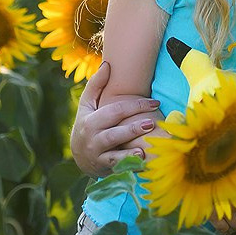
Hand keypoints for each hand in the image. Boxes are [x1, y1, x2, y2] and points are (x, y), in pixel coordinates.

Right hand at [70, 61, 162, 175]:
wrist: (80, 156)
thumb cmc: (88, 123)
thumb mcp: (87, 105)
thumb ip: (96, 85)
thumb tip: (108, 64)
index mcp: (90, 122)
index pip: (115, 112)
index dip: (135, 106)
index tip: (155, 102)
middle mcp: (93, 141)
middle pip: (114, 134)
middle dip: (132, 129)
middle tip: (152, 122)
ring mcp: (99, 158)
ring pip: (115, 156)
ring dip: (130, 153)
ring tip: (144, 149)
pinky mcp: (106, 170)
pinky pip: (119, 170)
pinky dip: (131, 168)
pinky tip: (144, 163)